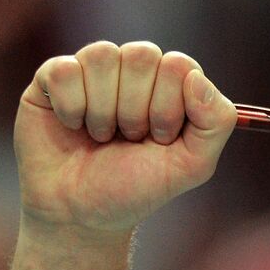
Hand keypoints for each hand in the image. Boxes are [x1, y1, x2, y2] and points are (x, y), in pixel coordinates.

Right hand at [14, 41, 236, 237]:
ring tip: (101, 137)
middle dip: (136, 110)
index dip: (169, 105)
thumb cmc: (136, 188)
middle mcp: (132, 71)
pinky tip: (73, 126)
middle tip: (128, 140)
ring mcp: (92, 70)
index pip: (179, 64)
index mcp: (169, 85)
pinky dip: (72, 108)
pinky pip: (65, 70)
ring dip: (104, 110)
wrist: (81, 214)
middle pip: (142, 55)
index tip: (159, 138)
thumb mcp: (191, 166)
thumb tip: (196, 78)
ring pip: (102, 56)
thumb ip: (215, 123)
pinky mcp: (53, 77)